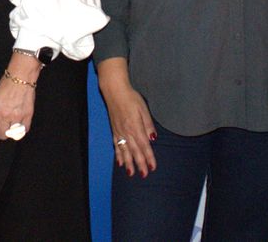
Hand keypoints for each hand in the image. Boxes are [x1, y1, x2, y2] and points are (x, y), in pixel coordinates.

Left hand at [0, 55, 38, 149]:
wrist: (21, 76)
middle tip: (5, 130)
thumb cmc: (6, 84)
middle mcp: (4, 115)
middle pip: (3, 134)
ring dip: (14, 132)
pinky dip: (24, 129)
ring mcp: (17, 116)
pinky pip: (25, 129)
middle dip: (3, 134)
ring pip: (14, 133)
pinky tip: (22, 125)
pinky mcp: (28, 114)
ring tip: (14, 126)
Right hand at [96, 58, 156, 177]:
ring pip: (124, 151)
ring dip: (128, 163)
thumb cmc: (131, 98)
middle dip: (139, 164)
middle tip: (144, 175)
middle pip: (134, 151)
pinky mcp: (114, 130)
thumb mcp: (143, 109)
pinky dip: (118, 155)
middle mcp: (126, 132)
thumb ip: (148, 125)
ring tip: (131, 173)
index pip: (144, 146)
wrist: (114, 91)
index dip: (149, 157)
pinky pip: (116, 146)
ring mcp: (119, 132)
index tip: (153, 167)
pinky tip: (120, 162)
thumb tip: (153, 139)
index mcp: (135, 127)